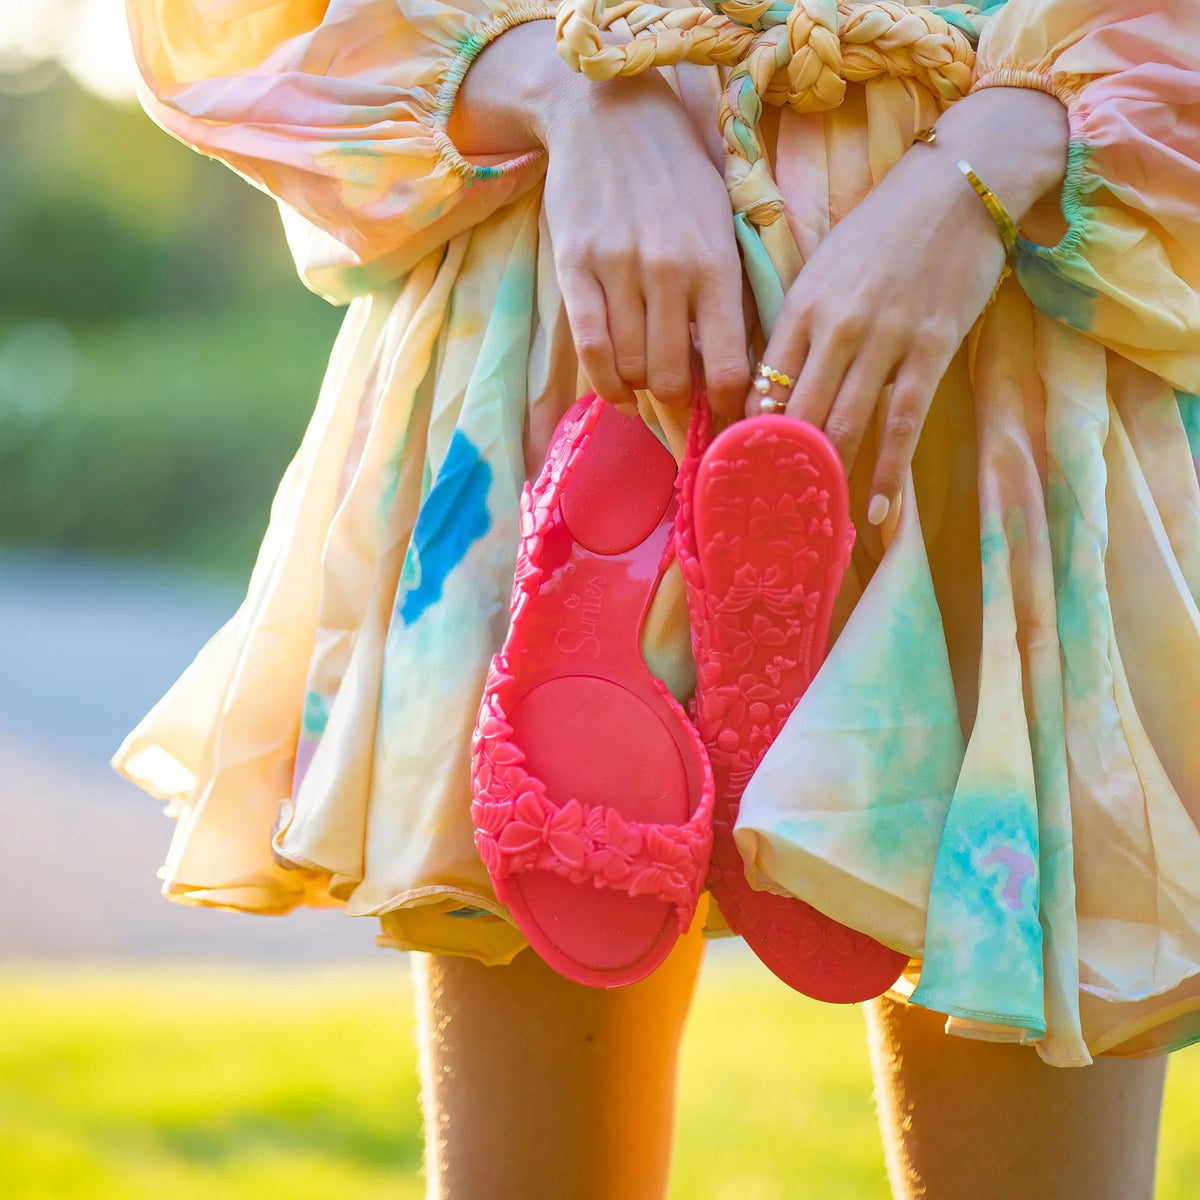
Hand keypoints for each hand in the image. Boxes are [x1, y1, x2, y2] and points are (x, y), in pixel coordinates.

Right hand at [450, 21, 748, 414]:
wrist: (608, 113)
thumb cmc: (677, 172)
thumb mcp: (721, 222)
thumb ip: (729, 289)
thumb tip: (732, 365)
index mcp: (715, 263)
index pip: (729, 365)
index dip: (729, 406)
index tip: (727, 416)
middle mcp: (669, 271)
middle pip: (673, 377)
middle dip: (678, 400)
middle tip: (680, 397)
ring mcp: (618, 270)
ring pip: (631, 367)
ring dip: (641, 388)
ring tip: (647, 384)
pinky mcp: (575, 267)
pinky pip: (589, 348)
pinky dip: (605, 382)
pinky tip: (618, 390)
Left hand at [749, 86, 1069, 524]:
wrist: (960, 184)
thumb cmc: (884, 227)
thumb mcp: (823, 267)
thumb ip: (799, 323)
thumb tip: (771, 382)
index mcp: (800, 307)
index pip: (761, 386)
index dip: (750, 435)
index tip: (742, 473)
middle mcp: (835, 328)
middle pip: (797, 416)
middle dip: (783, 467)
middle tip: (775, 510)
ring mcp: (884, 341)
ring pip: (845, 425)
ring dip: (830, 477)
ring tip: (818, 517)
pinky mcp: (930, 350)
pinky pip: (902, 424)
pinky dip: (888, 472)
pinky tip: (878, 509)